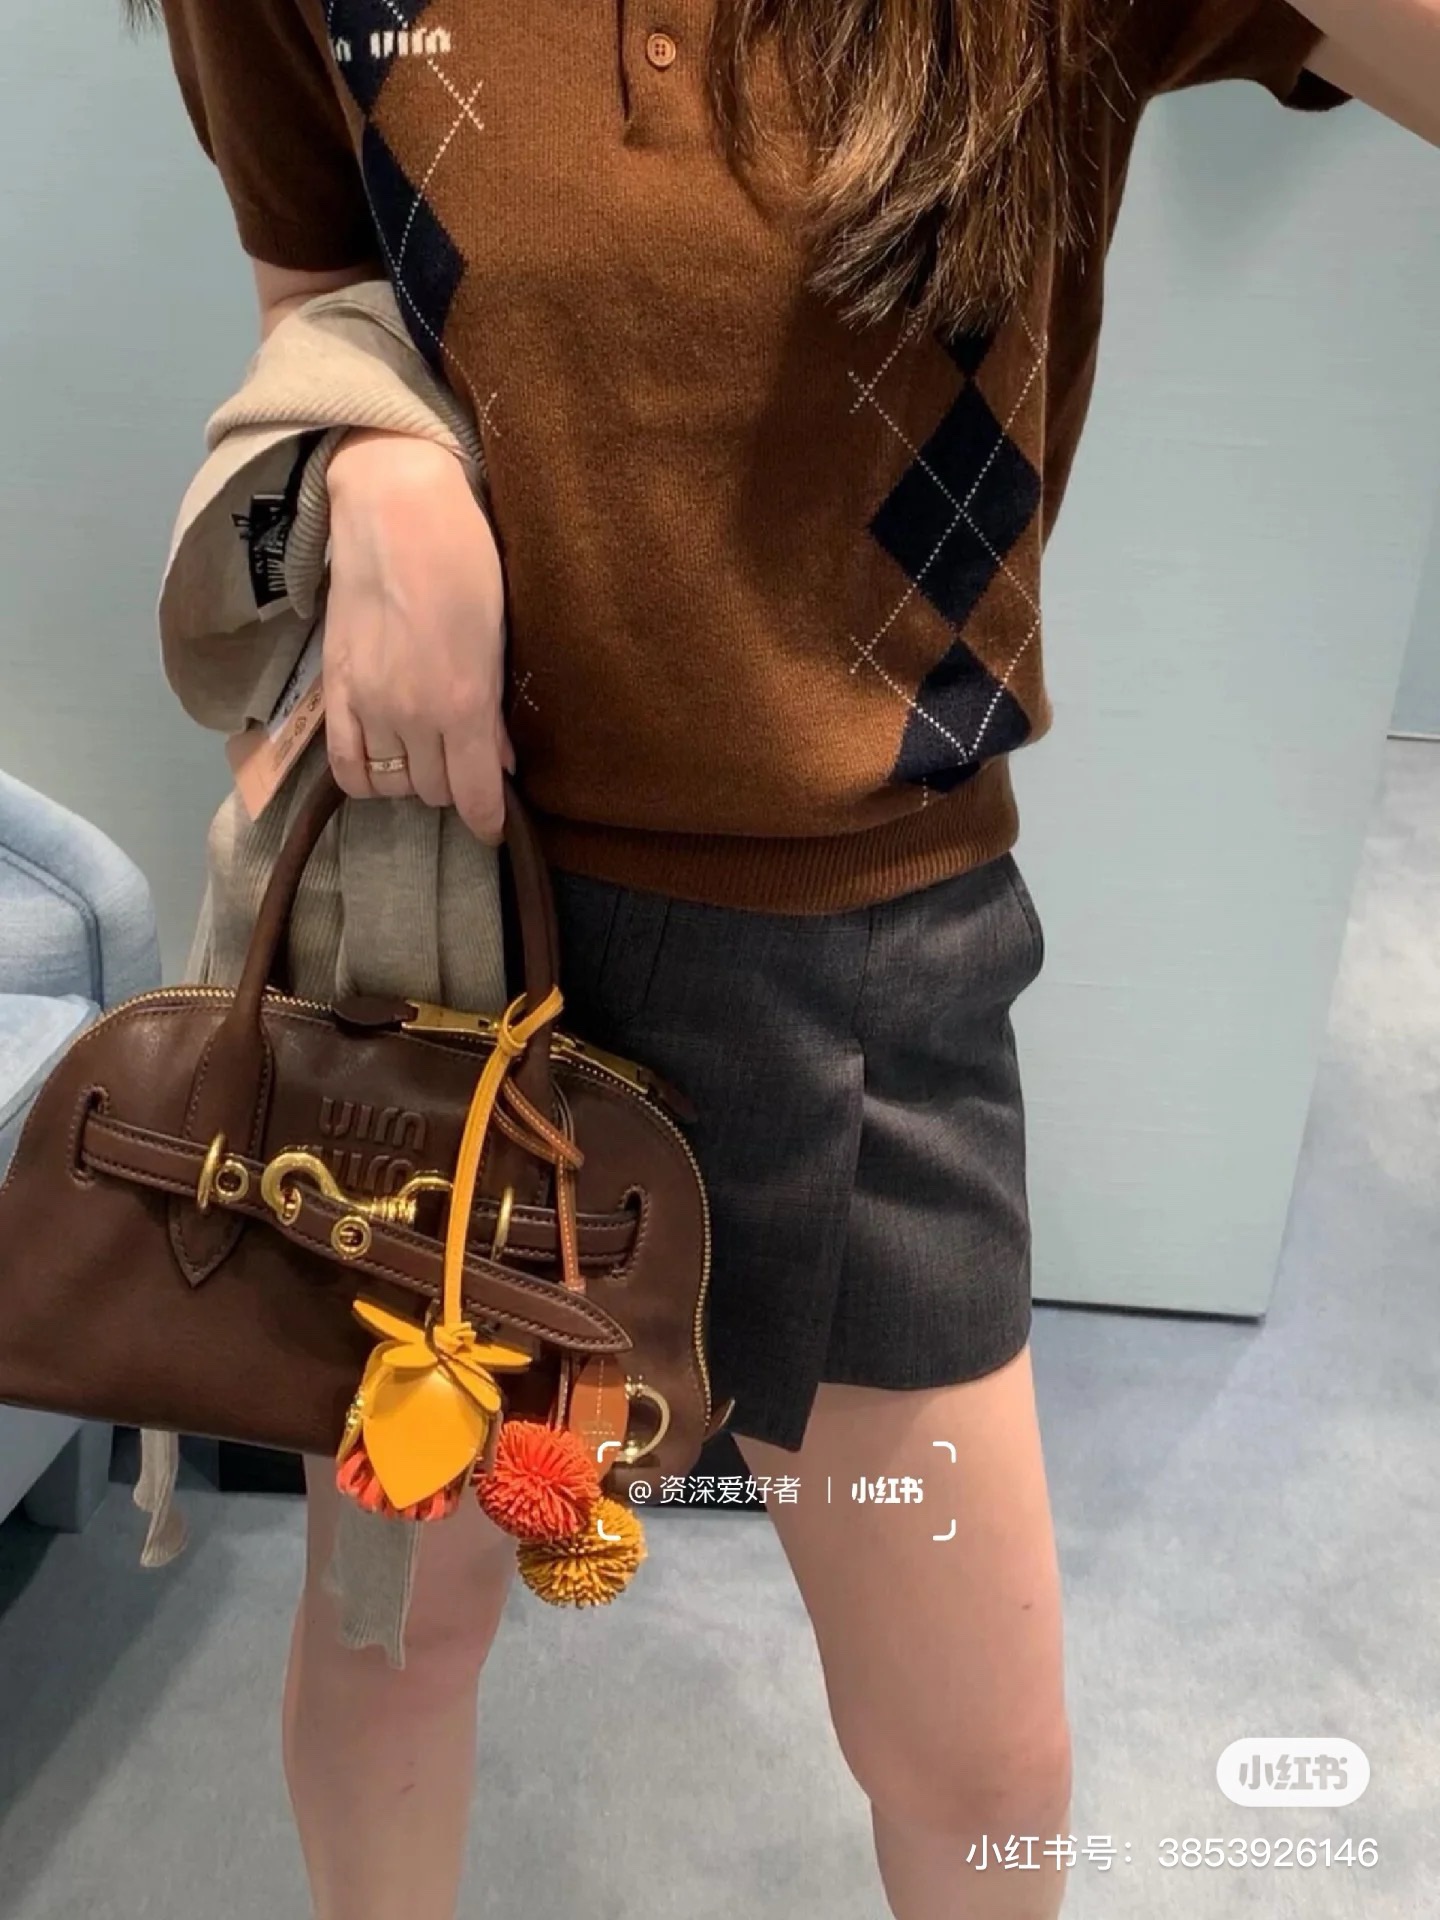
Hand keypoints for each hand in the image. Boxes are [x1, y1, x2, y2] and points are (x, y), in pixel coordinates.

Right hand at [322, 428, 513, 844]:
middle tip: (463, 759)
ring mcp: (367, 706)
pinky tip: (380, 764)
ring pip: (391, 784)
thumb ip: (493, 709)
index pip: (473, 796)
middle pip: (432, 791)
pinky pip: (342, 765)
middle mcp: (412, 717)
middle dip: (453, 784)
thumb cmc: (463, 561)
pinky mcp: (333, 689)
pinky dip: (364, 778)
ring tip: (424, 751)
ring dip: (412, 777)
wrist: (394, 511)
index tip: (493, 827)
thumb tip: (497, 762)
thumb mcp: (497, 637)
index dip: (487, 820)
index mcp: (463, 704)